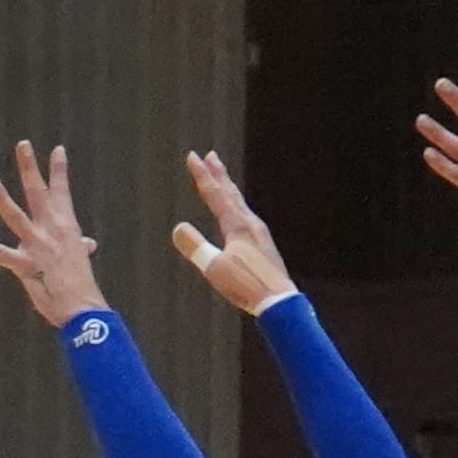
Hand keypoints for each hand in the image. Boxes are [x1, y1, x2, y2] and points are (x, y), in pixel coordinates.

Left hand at [0, 140, 109, 322]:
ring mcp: (38, 246)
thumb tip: (88, 244)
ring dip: (2, 196)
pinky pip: (0, 253)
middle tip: (22, 144)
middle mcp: (52, 231)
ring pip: (16, 216)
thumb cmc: (81, 287)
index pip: (62, 192)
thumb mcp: (80, 261)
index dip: (59, 170)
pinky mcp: (26, 265)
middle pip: (39, 192)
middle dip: (30, 168)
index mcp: (66, 228)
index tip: (57, 149)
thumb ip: (80, 247)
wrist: (83, 309)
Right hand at [169, 149, 300, 314]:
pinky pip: (247, 217)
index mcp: (237, 225)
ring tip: (223, 180)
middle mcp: (250, 224)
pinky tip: (240, 216)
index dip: (202, 175)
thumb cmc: (246, 285)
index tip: (193, 157)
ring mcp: (260, 234)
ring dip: (229, 189)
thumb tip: (178, 228)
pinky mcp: (264, 246)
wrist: (279, 301)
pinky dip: (238, 207)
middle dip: (219, 174)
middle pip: (231, 193)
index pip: (215, 194)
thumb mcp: (214, 268)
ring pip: (241, 204)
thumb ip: (195, 246)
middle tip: (212, 156)